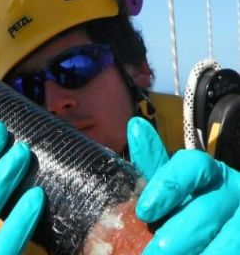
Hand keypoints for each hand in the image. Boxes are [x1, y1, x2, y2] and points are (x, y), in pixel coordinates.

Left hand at [128, 117, 239, 254]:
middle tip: (152, 254)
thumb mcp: (171, 182)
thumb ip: (153, 162)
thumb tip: (135, 125)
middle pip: (204, 210)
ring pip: (228, 239)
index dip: (167, 186)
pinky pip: (236, 250)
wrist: (223, 227)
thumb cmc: (187, 204)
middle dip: (176, 236)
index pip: (192, 165)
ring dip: (199, 254)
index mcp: (208, 171)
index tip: (143, 211)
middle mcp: (233, 189)